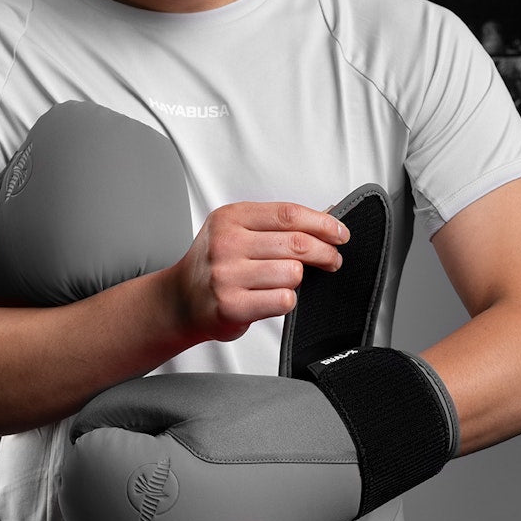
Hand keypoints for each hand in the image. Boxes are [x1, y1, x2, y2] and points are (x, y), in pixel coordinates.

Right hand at [169, 201, 349, 342]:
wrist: (180, 300)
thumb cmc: (214, 265)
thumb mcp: (236, 231)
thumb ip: (277, 224)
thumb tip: (326, 216)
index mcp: (230, 218)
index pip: (289, 214)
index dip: (322, 223)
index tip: (340, 233)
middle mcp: (226, 244)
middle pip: (297, 243)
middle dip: (325, 253)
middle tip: (332, 260)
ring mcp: (226, 275)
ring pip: (292, 273)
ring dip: (299, 279)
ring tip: (289, 281)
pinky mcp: (231, 305)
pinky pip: (283, 300)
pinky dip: (288, 300)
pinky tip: (276, 297)